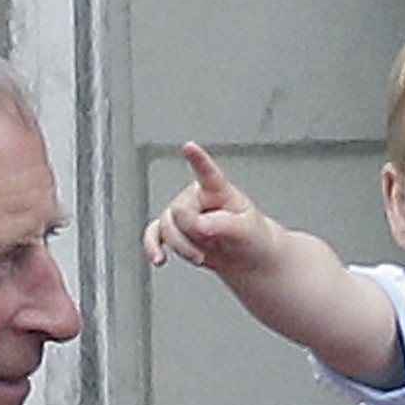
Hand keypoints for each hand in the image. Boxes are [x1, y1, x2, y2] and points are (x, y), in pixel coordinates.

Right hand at [143, 142, 282, 273]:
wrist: (247, 256)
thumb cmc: (251, 236)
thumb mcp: (246, 230)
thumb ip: (223, 225)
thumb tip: (199, 226)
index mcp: (219, 190)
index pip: (208, 173)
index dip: (198, 160)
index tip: (189, 146)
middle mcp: (197, 197)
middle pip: (179, 212)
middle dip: (192, 234)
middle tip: (212, 245)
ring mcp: (183, 213)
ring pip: (167, 227)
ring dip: (182, 247)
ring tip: (202, 257)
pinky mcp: (174, 229)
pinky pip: (154, 234)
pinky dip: (153, 246)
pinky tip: (159, 259)